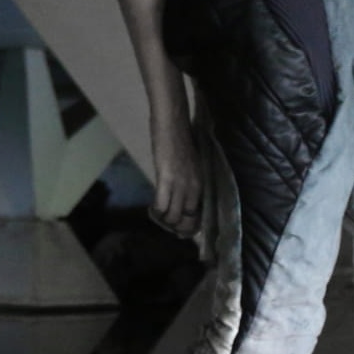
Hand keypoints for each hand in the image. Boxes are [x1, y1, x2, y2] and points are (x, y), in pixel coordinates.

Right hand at [148, 107, 203, 238]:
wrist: (173, 122)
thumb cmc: (180, 139)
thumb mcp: (190, 165)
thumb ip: (188, 181)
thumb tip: (181, 196)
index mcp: (202, 183)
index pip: (199, 215)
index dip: (189, 227)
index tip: (181, 231)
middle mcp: (194, 186)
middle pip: (187, 220)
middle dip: (176, 228)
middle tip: (167, 227)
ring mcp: (181, 183)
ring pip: (174, 217)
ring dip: (164, 221)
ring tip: (157, 217)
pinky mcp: (166, 178)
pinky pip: (161, 205)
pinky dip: (155, 212)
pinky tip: (151, 209)